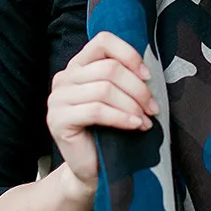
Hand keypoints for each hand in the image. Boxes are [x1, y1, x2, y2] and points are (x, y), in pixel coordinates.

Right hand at [47, 31, 158, 192]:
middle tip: (153, 108)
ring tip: (145, 120)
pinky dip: (121, 117)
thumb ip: (125, 77)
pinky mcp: (57, 120)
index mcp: (78, 65)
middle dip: (137, 88)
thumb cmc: (111, 130)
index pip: (103, 41)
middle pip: (109, 68)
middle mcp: (64, 77)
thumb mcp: (119, 97)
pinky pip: (96, 110)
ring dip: (132, 105)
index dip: (129, 55)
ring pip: (104, 89)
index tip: (148, 77)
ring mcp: (57, 98)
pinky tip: (135, 126)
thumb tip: (148, 70)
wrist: (93, 169)